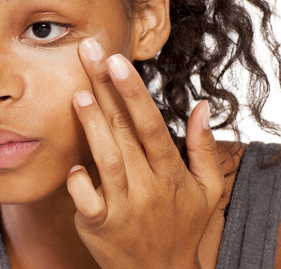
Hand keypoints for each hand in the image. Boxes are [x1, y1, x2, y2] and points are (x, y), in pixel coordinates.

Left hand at [66, 38, 224, 267]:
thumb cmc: (185, 227)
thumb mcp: (208, 190)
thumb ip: (203, 147)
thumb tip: (202, 105)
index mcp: (172, 173)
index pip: (151, 124)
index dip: (133, 92)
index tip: (117, 60)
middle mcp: (149, 186)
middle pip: (124, 131)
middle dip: (105, 89)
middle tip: (88, 52)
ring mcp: (124, 206)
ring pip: (106, 160)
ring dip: (91, 126)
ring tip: (79, 94)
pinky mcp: (101, 225)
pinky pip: (86, 200)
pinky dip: (78, 182)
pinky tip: (71, 163)